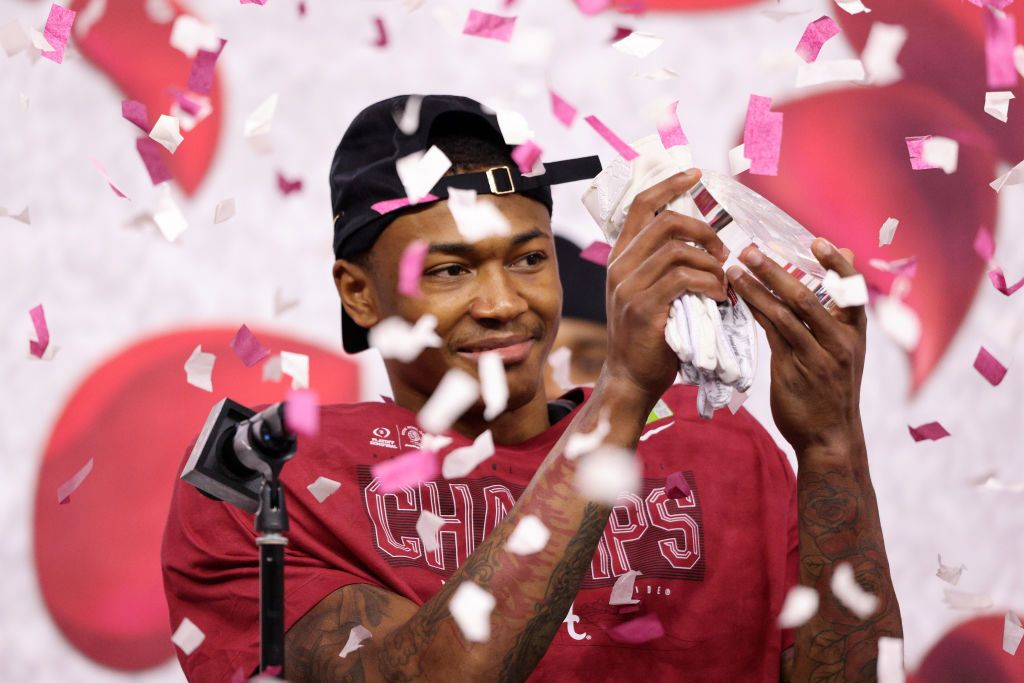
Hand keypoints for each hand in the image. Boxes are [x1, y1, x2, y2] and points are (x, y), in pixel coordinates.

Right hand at [600, 170, 729, 410]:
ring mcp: (628, 286)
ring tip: (723, 282)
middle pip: (666, 222)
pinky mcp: (643, 307)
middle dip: (704, 229)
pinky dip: (710, 284)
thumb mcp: (649, 293)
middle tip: (722, 250)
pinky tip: (719, 297)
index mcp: (621, 258)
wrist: (631, 377)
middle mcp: (620, 267)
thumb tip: (702, 241)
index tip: (695, 174)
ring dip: (711, 263)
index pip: (642, 205)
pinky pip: (684, 279)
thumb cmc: (649, 337)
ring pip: (679, 250)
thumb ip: (663, 265)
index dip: (670, 185)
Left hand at [726, 239, 864, 454]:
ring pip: (784, 312)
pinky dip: (754, 310)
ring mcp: (816, 356)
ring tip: (734, 267)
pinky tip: (739, 295)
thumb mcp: (844, 350)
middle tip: (751, 249)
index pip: (852, 289)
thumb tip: (834, 268)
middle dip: (776, 269)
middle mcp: (839, 341)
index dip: (837, 264)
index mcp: (855, 331)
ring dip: (756, 287)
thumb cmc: (832, 387)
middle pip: (807, 295)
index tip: (819, 241)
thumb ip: (837, 312)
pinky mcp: (792, 369)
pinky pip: (771, 332)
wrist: (830, 437)